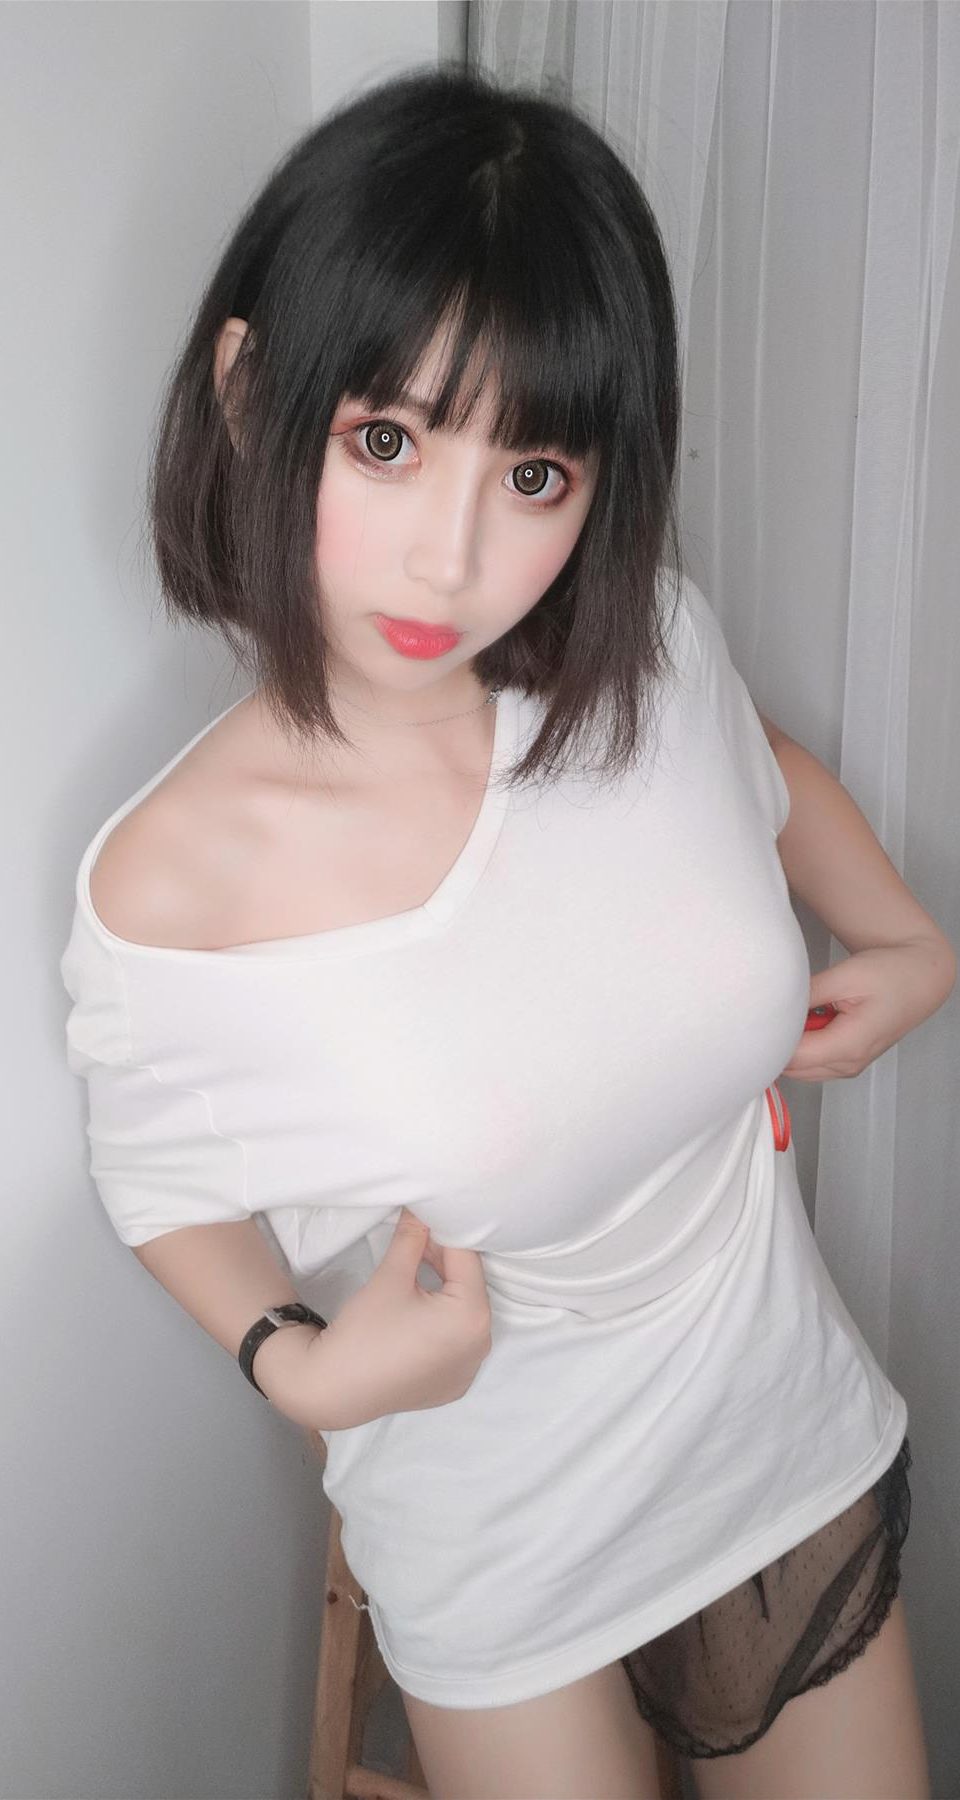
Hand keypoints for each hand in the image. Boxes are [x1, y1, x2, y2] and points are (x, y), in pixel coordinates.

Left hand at [779, 938, 956, 1082]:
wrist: (919, 978)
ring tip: (797, 1013)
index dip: (770, 1041)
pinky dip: (803, 1048)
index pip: (792, 1058)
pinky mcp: (848, 1063)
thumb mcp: (844, 976)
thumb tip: (774, 1007)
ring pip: (800, 1069)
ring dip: (791, 1047)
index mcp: (848, 1046)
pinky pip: (813, 1065)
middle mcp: (848, 1064)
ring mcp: (849, 1067)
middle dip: (777, 1045)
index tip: (758, 1020)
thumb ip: (806, 995)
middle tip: (771, 1013)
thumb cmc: (889, 974)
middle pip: (792, 1069)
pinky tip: (808, 1022)